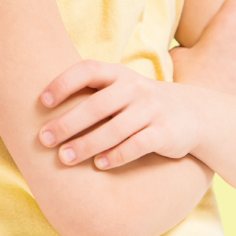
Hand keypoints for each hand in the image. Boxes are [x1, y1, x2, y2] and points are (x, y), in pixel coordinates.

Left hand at [38, 61, 203, 170]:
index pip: (87, 70)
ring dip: (86, 145)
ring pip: (114, 129)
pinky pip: (136, 146)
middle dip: (67, 123)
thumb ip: (91, 92)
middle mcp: (134, 88)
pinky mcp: (164, 133)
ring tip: (64, 158)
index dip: (63, 83)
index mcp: (118, 73)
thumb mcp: (120, 88)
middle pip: (96, 106)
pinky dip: (115, 156)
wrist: (193, 114)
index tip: (42, 102)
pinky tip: (98, 165)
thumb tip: (42, 108)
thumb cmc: (139, 102)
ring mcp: (151, 110)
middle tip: (43, 138)